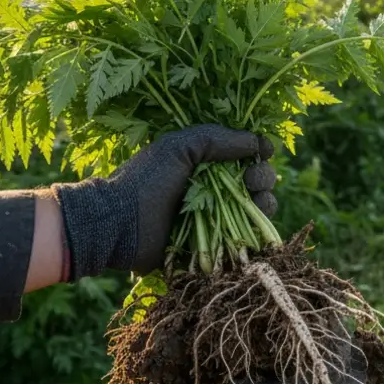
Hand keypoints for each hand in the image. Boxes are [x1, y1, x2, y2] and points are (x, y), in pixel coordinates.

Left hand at [54, 125, 276, 278]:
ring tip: (257, 203)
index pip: (245, 156)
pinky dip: (257, 232)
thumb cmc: (147, 181)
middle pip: (256, 181)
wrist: (119, 225)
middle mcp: (214, 188)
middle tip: (252, 181)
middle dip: (263, 177)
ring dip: (265, 203)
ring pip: (256, 209)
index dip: (258, 154)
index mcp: (206, 163)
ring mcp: (215, 217)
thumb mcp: (179, 147)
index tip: (262, 154)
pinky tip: (255, 225)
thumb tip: (260, 143)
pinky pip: (246, 239)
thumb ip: (218, 139)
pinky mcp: (214, 244)